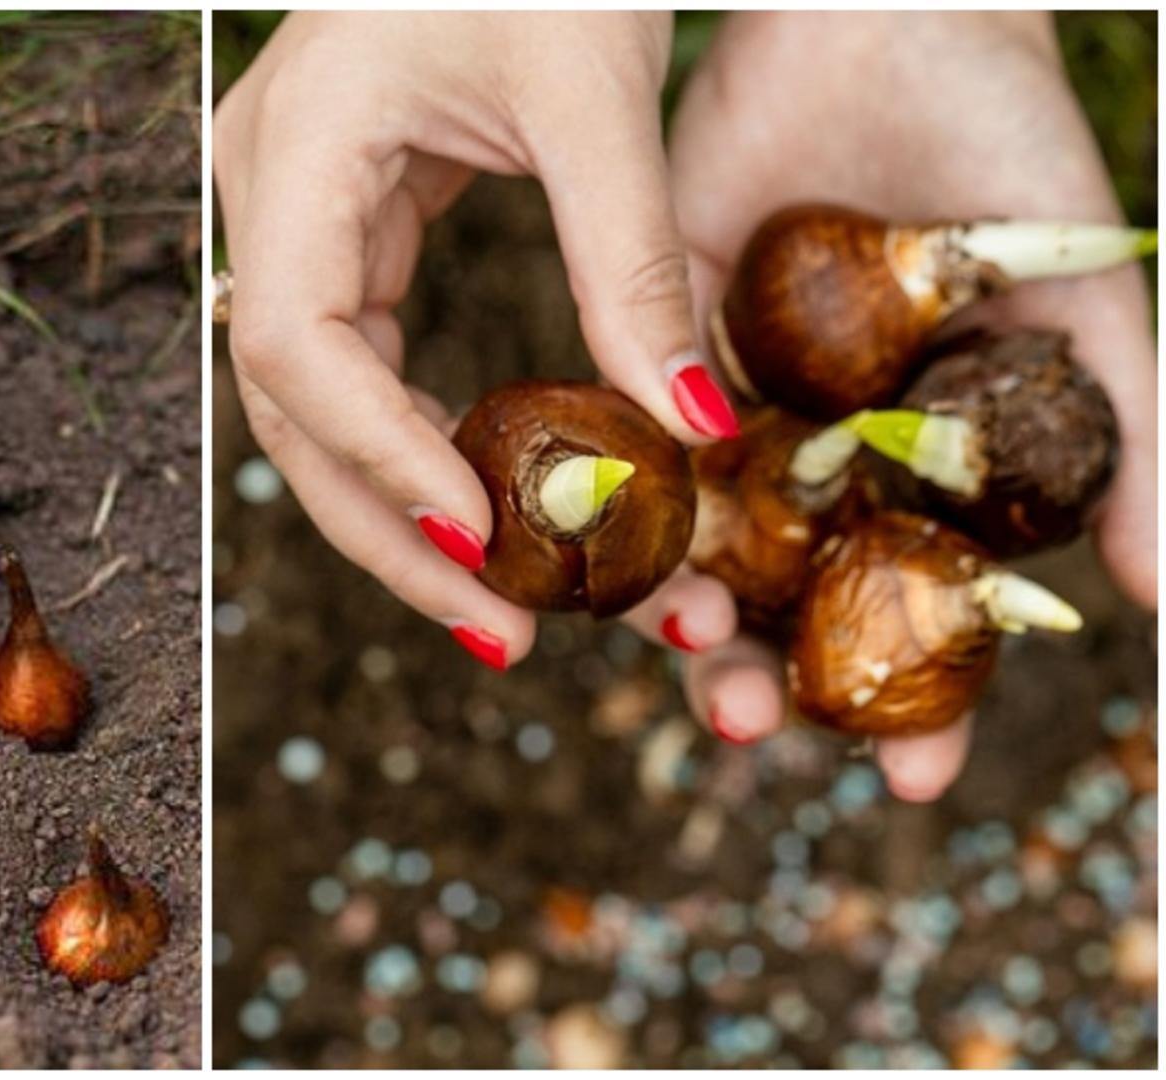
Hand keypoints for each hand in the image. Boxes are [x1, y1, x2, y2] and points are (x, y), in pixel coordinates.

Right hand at [215, 12, 742, 671]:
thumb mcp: (597, 95)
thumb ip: (634, 265)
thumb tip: (693, 432)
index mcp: (298, 143)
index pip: (302, 343)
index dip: (380, 453)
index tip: (479, 535)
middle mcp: (265, 187)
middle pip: (290, 403)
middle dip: (386, 523)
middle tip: (493, 629)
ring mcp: (291, 209)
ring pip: (314, 399)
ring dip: (397, 502)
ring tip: (494, 600)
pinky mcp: (338, 223)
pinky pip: (354, 359)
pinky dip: (414, 436)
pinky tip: (482, 501)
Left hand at [669, 11, 1156, 797]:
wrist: (888, 19)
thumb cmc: (1008, 146)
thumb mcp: (1080, 297)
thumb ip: (1130, 436)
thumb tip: (1159, 598)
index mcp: (933, 468)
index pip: (925, 616)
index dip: (926, 704)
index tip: (907, 783)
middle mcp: (834, 455)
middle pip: (800, 602)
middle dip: (778, 679)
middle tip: (753, 725)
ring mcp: (748, 403)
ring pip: (708, 539)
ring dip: (690, 610)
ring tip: (687, 651)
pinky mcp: (663, 338)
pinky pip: (634, 440)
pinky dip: (622, 501)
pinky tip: (612, 550)